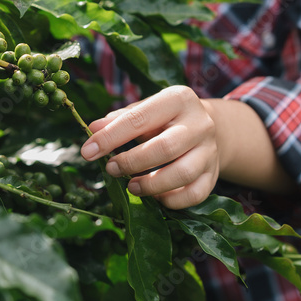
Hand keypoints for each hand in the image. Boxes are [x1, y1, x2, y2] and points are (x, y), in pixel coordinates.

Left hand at [80, 85, 219, 208]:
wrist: (210, 128)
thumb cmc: (167, 119)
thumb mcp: (146, 110)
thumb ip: (120, 119)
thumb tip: (92, 129)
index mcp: (178, 99)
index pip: (139, 118)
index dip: (110, 137)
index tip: (87, 151)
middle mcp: (199, 123)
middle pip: (165, 148)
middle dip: (132, 162)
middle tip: (110, 169)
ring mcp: (209, 150)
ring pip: (182, 173)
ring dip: (151, 185)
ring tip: (131, 186)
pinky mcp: (213, 174)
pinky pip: (195, 194)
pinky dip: (172, 200)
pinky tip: (156, 197)